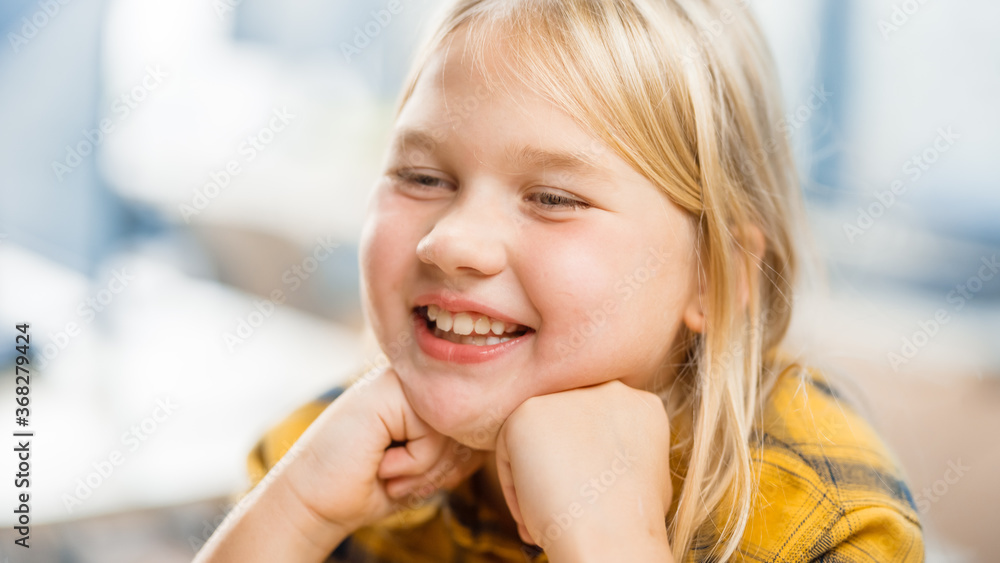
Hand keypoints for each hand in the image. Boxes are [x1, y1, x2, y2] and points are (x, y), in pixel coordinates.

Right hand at [280, 368, 486, 535]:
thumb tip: (503, 437)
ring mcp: (402, 379)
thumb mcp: (428, 466)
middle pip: (467, 430)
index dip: (451, 464)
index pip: (473, 426)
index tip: (410, 473)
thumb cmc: (370, 485)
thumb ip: (461, 446)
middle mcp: (417, 378)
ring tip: (385, 466)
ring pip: (453, 433)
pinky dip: (409, 463)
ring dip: (422, 468)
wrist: (315, 499)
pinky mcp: (390, 390)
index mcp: (426, 391)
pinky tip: (378, 458)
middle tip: (394, 473)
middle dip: (436, 468)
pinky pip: (432, 436)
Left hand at [494, 380, 672, 560]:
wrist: (610, 535)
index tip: (581, 498)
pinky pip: (508, 448)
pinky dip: (513, 485)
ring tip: (546, 514)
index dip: (585, 466)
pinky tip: (533, 508)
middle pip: (566, 428)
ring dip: (533, 476)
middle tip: (557, 507)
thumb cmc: (629, 522)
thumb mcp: (641, 474)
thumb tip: (593, 460)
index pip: (597, 428)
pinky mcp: (528, 409)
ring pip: (535, 436)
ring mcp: (567, 395)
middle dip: (556, 465)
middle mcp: (606, 389)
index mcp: (640, 404)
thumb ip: (617, 451)